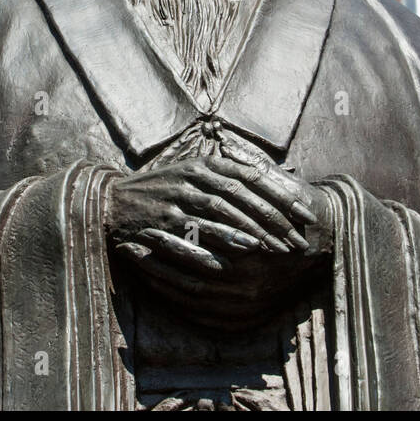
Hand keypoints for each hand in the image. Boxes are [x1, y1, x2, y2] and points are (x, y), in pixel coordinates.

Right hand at [104, 155, 313, 272]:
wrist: (113, 202)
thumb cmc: (163, 192)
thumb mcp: (194, 175)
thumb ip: (228, 178)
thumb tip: (273, 185)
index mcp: (205, 164)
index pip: (253, 176)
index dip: (282, 195)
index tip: (306, 215)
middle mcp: (193, 176)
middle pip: (241, 194)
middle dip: (273, 218)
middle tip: (297, 240)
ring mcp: (177, 197)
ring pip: (220, 210)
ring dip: (249, 229)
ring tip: (274, 248)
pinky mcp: (162, 219)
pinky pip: (194, 231)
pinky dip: (216, 242)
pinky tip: (235, 257)